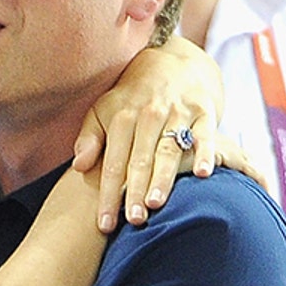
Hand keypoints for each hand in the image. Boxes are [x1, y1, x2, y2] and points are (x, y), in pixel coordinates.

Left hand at [74, 36, 256, 231]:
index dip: (106, 194)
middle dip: (133, 191)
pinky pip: (205, 134)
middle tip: (132, 221)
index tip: (103, 224)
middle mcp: (148, 114)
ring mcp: (177, 112)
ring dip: (162, 177)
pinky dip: (206, 152)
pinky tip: (204, 174)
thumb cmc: (133, 96)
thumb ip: (90, 137)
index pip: (111, 162)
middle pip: (139, 160)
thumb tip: (78, 166)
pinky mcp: (204, 111)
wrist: (173, 61)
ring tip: (155, 202)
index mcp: (121, 117)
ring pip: (168, 150)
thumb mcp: (104, 110)